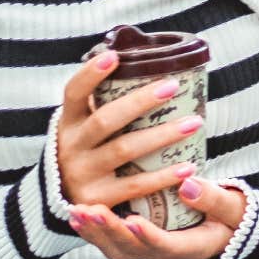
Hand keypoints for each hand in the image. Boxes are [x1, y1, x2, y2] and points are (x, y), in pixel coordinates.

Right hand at [55, 49, 203, 209]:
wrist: (63, 201)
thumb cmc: (87, 152)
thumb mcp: (82, 128)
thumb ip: (103, 104)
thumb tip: (143, 65)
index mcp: (68, 123)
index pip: (74, 92)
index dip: (90, 74)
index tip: (114, 56)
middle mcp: (71, 147)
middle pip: (105, 119)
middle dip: (140, 101)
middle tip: (172, 86)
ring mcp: (83, 174)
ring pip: (124, 149)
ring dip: (162, 135)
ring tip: (194, 122)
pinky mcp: (98, 199)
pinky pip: (135, 185)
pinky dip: (163, 176)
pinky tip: (187, 167)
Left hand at [67, 177, 247, 258]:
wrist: (228, 229)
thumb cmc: (233, 215)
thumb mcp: (234, 207)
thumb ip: (214, 198)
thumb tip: (188, 185)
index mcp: (191, 248)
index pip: (165, 246)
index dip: (147, 236)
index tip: (132, 220)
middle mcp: (166, 255)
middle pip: (132, 250)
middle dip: (109, 231)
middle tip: (90, 211)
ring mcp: (149, 252)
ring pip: (116, 249)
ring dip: (95, 232)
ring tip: (76, 212)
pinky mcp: (138, 244)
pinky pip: (112, 243)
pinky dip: (93, 231)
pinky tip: (75, 215)